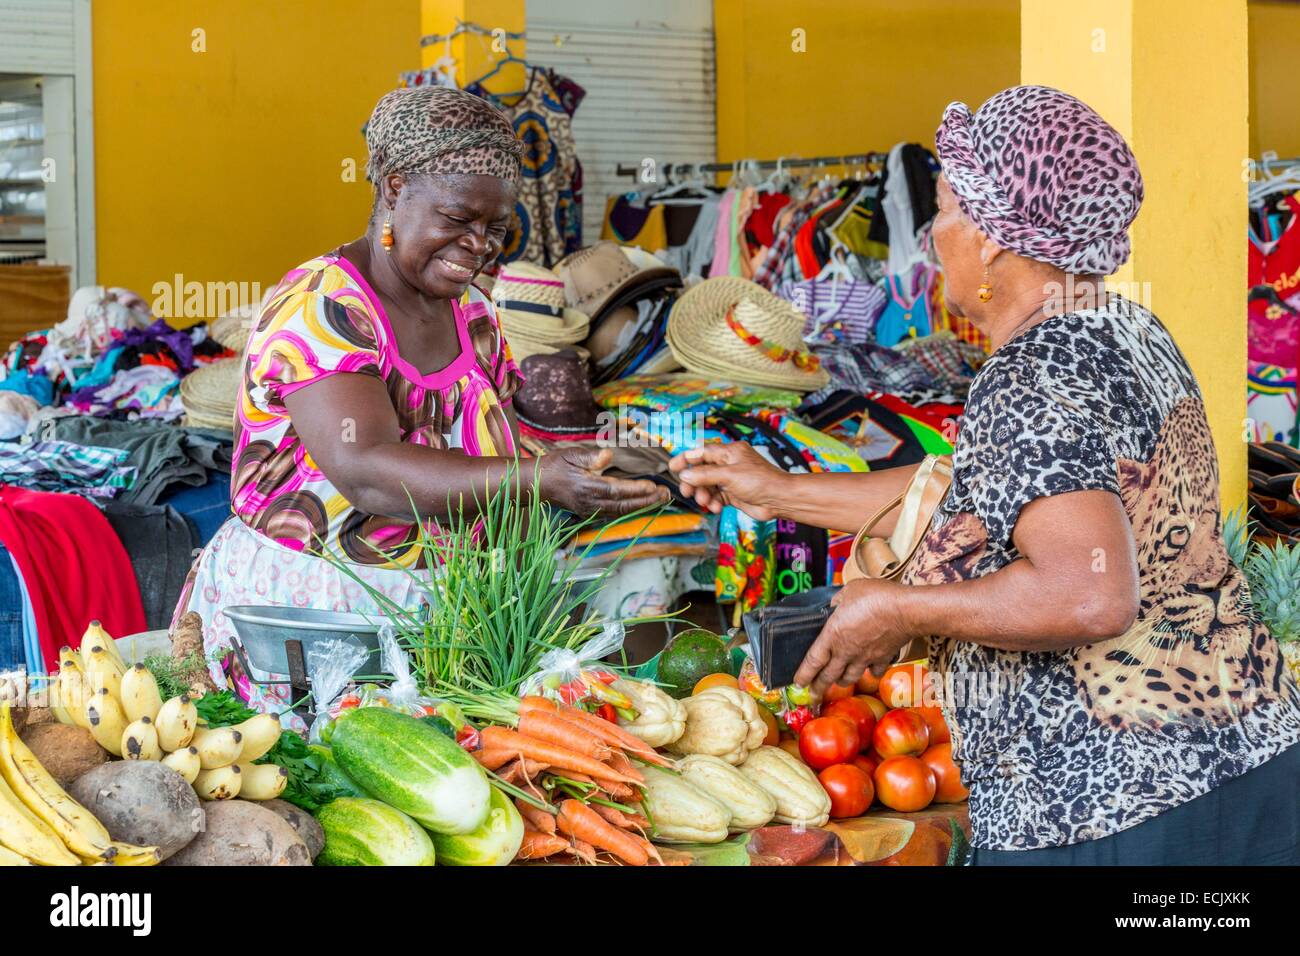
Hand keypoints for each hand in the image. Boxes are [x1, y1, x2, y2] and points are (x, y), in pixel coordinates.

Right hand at [539, 446, 669, 516]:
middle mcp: (591, 503)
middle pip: (623, 505)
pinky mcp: (591, 513)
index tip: (653, 486)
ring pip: (622, 512)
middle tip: (666, 494)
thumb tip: (608, 455)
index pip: (616, 490)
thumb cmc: (555, 466)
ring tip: (662, 499)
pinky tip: (645, 504)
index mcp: (586, 487)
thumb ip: (590, 456)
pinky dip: (633, 509)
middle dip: (647, 501)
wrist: (537, 485)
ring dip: (643, 506)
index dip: (636, 490)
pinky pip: (616, 514)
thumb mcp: (570, 454)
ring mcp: (591, 511)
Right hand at [668, 442, 786, 518]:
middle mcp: (729, 464)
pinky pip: (716, 497)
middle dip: (694, 482)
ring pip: (708, 486)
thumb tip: (685, 474)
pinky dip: (713, 502)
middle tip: (687, 492)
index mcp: (729, 452)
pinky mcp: (733, 494)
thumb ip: (705, 475)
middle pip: (702, 471)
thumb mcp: (729, 475)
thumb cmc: (762, 481)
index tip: (672, 466)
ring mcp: (731, 480)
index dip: (686, 459)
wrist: (779, 499)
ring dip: (704, 494)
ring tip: (706, 502)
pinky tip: (715, 507)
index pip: (702, 452)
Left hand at [793, 578, 913, 697]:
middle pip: (828, 676)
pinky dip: (871, 674)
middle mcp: (846, 651)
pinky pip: (874, 672)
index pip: (813, 660)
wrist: (905, 610)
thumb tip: (835, 605)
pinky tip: (870, 671)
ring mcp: (865, 657)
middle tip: (813, 695)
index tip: (798, 683)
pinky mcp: (883, 658)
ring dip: (841, 682)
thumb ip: (838, 601)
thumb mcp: (848, 591)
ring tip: (838, 683)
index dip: (803, 674)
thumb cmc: (875, 597)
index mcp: (832, 635)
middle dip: (819, 687)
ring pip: (849, 678)